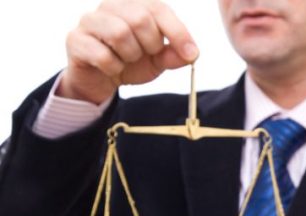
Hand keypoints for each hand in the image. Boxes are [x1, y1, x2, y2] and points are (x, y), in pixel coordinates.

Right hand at [59, 0, 198, 103]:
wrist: (101, 80)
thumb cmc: (131, 62)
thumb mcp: (158, 60)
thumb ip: (174, 55)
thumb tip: (191, 54)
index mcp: (134, 4)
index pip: (158, 8)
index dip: (177, 31)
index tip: (191, 53)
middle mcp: (111, 6)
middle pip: (140, 19)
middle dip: (150, 44)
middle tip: (146, 54)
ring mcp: (90, 20)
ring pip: (120, 33)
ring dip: (131, 56)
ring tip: (127, 60)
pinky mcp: (75, 39)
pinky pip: (102, 55)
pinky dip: (114, 67)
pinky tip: (112, 67)